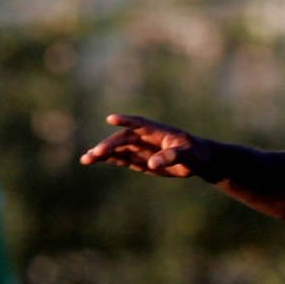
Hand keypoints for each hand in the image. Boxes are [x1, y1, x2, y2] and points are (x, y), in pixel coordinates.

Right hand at [80, 114, 213, 178]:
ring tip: (86, 160)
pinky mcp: (140, 160)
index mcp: (156, 131)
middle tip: (94, 154)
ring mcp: (141, 149)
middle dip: (108, 146)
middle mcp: (145, 138)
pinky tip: (95, 160)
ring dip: (103, 153)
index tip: (111, 120)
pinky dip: (110, 159)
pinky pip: (122, 158)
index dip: (126, 121)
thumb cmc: (196, 154)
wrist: (198, 161)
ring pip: (118, 150)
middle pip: (122, 140)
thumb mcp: (187, 155)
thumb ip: (170, 156)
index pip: (138, 123)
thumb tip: (151, 163)